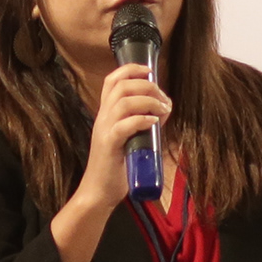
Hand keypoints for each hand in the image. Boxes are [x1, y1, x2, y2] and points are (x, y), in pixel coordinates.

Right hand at [77, 59, 174, 210]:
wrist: (98, 192)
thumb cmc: (116, 166)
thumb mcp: (129, 138)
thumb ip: (141, 123)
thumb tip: (163, 110)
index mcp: (105, 113)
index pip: (112, 80)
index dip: (130, 70)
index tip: (149, 71)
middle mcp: (103, 117)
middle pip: (121, 86)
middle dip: (147, 86)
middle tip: (163, 99)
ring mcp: (104, 130)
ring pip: (123, 102)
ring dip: (148, 101)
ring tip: (163, 110)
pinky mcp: (109, 145)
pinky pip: (124, 125)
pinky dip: (142, 120)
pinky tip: (154, 123)